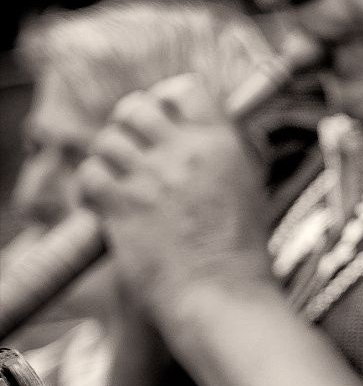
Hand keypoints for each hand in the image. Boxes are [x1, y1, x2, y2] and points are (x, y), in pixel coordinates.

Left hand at [75, 75, 273, 331]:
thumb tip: (201, 127)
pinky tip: (106, 203)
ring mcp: (152, 178)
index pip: (185, 89)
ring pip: (108, 139)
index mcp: (222, 144)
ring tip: (118, 179)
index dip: (167, 98)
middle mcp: (186, 153)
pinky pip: (91, 174)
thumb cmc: (239, 252)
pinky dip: (93, 186)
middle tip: (130, 148)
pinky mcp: (123, 205)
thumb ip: (225, 152)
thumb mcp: (248, 188)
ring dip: (108, 157)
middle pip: (137, 107)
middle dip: (128, 124)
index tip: (161, 115)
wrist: (222, 296)